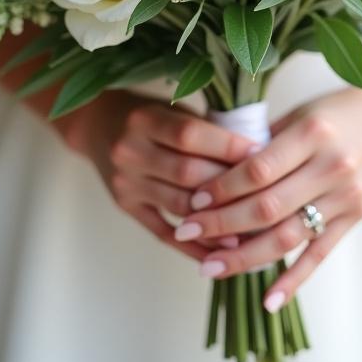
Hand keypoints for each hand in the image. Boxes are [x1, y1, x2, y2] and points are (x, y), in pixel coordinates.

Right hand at [67, 93, 256, 262]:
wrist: (97, 126)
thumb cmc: (148, 114)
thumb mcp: (171, 109)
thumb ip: (206, 130)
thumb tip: (257, 155)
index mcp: (144, 119)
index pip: (191, 135)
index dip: (228, 146)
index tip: (261, 155)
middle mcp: (130, 151)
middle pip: (187, 173)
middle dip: (229, 184)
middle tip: (264, 193)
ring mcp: (126, 183)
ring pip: (179, 205)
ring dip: (217, 220)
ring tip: (253, 230)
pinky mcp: (126, 207)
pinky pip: (163, 232)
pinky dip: (193, 245)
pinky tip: (221, 252)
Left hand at [174, 81, 361, 308]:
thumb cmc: (335, 109)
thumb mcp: (298, 113)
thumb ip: (263, 142)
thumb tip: (216, 172)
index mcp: (312, 133)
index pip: (257, 170)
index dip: (222, 189)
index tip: (195, 200)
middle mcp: (331, 166)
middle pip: (267, 207)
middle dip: (221, 224)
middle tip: (187, 231)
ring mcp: (346, 195)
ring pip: (288, 236)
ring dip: (245, 257)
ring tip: (210, 267)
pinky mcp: (356, 216)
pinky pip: (319, 253)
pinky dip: (293, 280)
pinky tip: (267, 300)